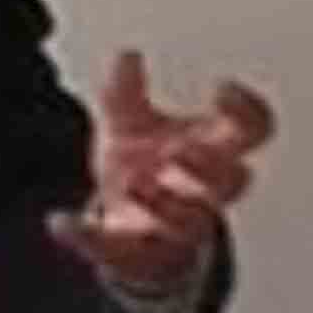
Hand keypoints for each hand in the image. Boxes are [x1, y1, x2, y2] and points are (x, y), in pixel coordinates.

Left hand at [49, 49, 275, 293]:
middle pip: (232, 182)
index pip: (253, 131)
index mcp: (213, 151)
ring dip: (166, 205)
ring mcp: (180, 226)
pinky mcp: (143, 255)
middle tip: (179, 152)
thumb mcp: (129, 124)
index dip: (247, 111)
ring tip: (134, 184)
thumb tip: (126, 57)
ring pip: (192, 223)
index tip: (221, 89)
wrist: (127, 224)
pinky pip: (123, 253)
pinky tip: (59, 222)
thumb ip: (124, 93)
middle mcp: (206, 191)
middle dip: (209, 168)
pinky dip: (88, 238)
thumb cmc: (145, 165)